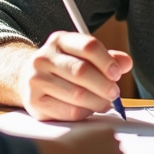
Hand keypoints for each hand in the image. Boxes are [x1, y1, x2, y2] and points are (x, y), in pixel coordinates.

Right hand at [17, 31, 132, 121]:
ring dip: (97, 102)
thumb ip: (106, 58)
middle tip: (114, 94)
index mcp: (59, 41)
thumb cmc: (62, 68)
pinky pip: (68, 111)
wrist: (27, 79)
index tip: (117, 73)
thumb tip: (126, 63)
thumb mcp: (81, 56)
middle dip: (104, 85)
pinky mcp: (35, 102)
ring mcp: (36, 80)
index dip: (107, 61)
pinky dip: (85, 113)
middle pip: (82, 71)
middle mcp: (44, 58)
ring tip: (105, 103)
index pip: (87, 46)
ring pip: (77, 94)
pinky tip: (89, 109)